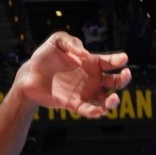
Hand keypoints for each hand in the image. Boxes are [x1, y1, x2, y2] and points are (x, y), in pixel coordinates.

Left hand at [11, 32, 130, 117]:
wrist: (29, 75)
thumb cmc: (44, 56)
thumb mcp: (57, 41)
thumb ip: (71, 42)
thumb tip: (85, 54)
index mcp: (91, 63)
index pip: (110, 62)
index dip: (118, 60)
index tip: (123, 58)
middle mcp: (92, 79)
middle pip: (115, 82)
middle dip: (123, 79)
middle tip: (126, 74)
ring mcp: (85, 92)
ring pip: (106, 100)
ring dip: (113, 101)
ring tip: (114, 98)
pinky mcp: (74, 104)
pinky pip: (88, 110)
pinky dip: (95, 112)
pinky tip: (98, 111)